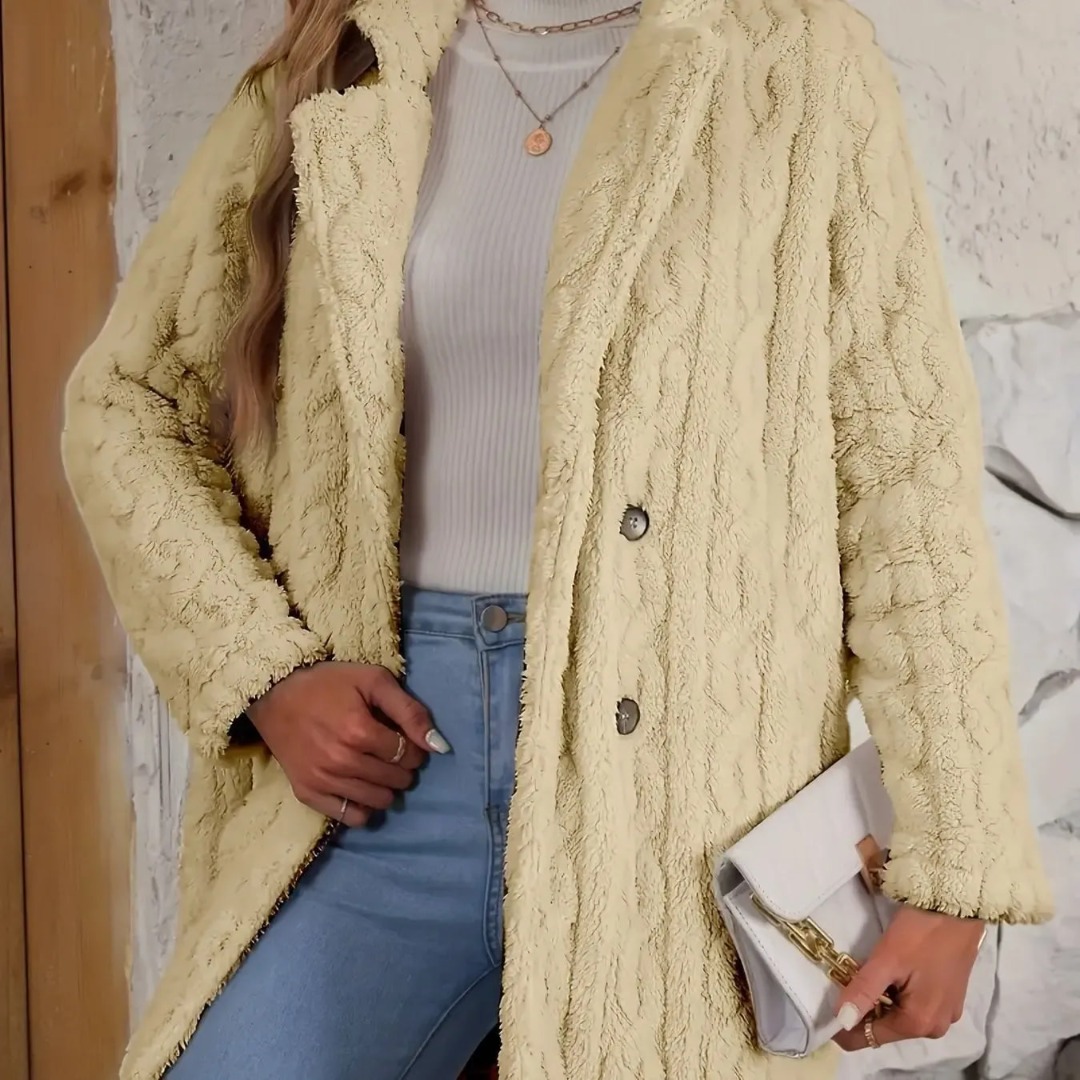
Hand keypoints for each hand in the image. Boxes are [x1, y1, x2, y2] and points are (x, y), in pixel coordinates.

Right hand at [246, 662, 450, 827]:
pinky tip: (363, 789)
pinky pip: (351, 817)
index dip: (415, 748)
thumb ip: (410, 711)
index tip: (406, 740)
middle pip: (396, 779)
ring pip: (379, 801)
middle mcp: (341, 761)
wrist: (275, 694)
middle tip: (393, 753)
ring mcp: (323, 781)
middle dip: (403, 768)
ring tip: (379, 769)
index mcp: (359, 731)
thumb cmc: (328, 683)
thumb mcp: (373, 681)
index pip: (408, 755)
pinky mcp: (307, 793)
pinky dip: (365, 807)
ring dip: (388, 787)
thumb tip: (439, 746)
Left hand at [832, 905, 984, 1050]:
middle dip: (863, 1007)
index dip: (843, 1025)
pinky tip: (892, 969)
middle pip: (885, 1027)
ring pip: (899, 1014)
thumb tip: (842, 1021)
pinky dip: (897, 991)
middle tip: (847, 976)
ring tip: (871, 968)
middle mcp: (935, 1027)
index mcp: (919, 1023)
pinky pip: (914, 1003)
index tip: (824, 1007)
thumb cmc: (922, 931)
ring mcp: (945, 1013)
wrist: (958, 906)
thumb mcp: (887, 959)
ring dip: (880, 997)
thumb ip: (864, 991)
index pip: (869, 1037)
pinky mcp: (949, 997)